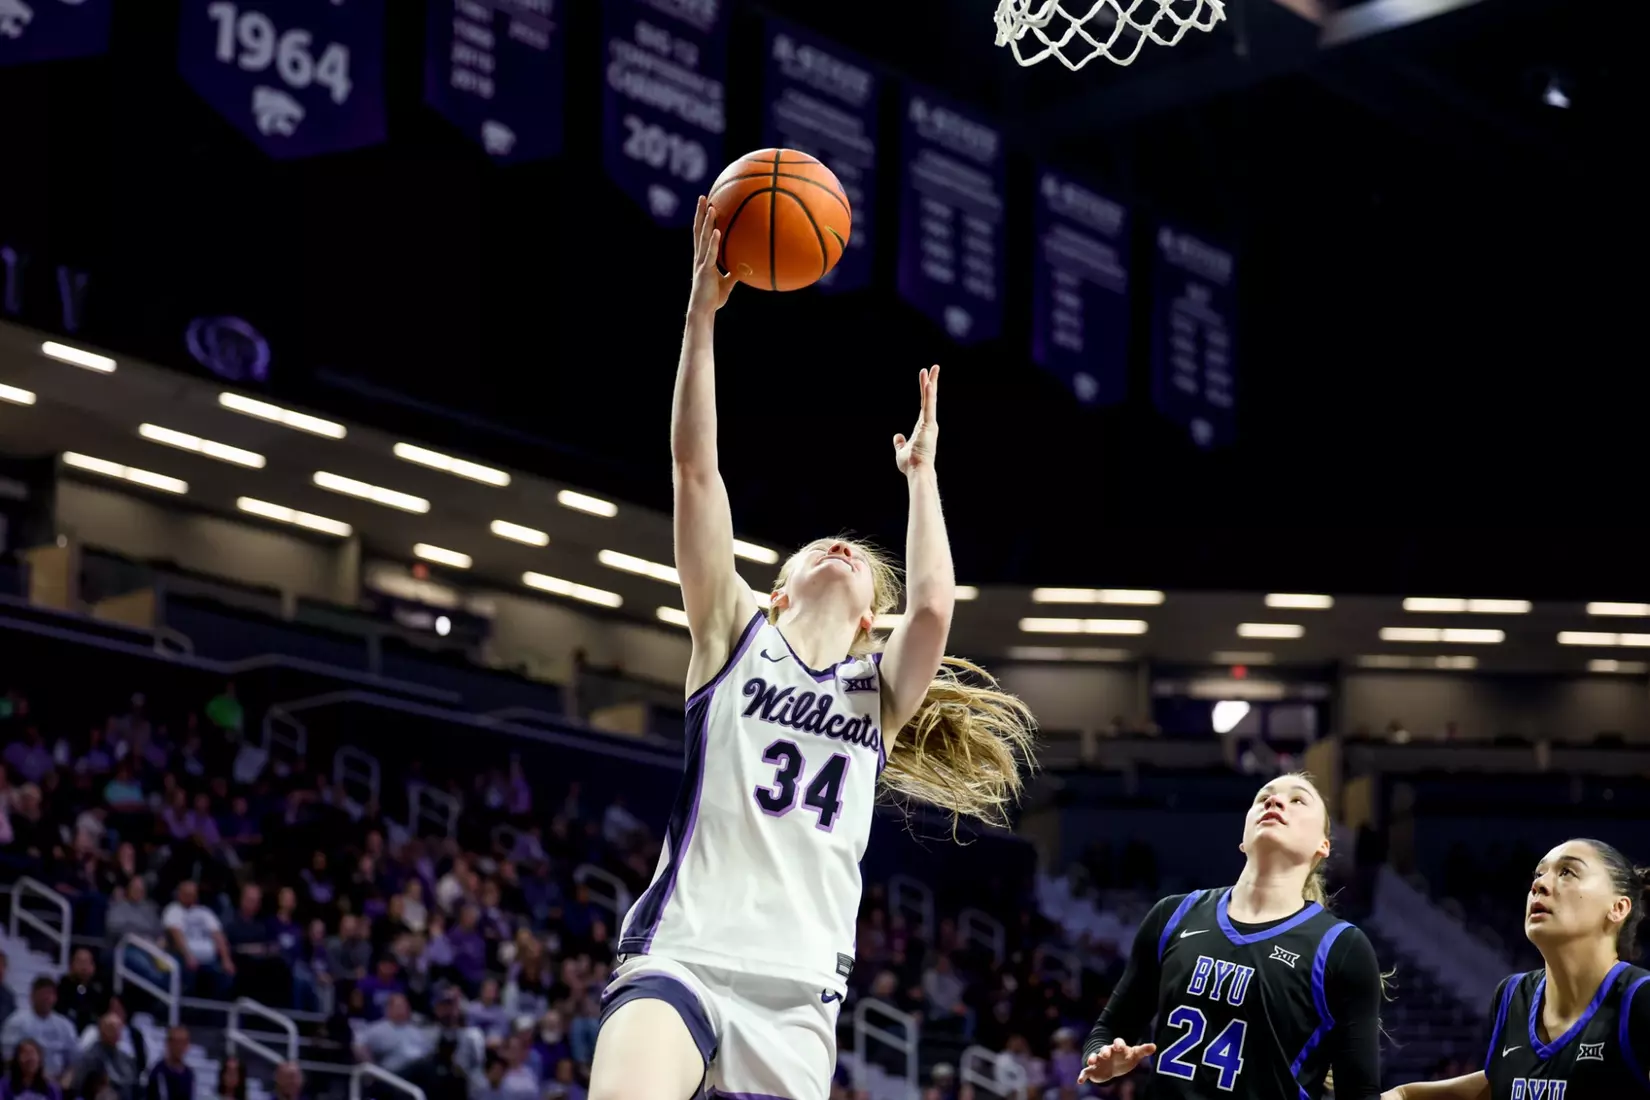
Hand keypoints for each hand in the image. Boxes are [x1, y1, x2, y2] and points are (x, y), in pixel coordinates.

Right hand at [689, 196, 747, 314]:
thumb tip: (747, 268)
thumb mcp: (727, 283)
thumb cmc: (713, 298)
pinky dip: (713, 242)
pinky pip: (710, 253)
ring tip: (710, 207)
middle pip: (698, 230)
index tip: (706, 204)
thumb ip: (734, 273)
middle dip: (700, 213)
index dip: (702, 219)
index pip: (702, 233)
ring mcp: (701, 262)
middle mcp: (700, 256)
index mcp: (703, 257)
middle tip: (702, 196)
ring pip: (703, 238)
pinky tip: (716, 231)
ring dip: (706, 222)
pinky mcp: (704, 270)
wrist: (703, 310)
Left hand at [892, 365, 939, 475]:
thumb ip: (900, 442)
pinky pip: (928, 407)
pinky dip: (929, 395)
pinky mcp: (929, 425)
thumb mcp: (901, 450)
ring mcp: (930, 424)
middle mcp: (928, 424)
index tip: (927, 380)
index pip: (925, 405)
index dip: (925, 392)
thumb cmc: (911, 464)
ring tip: (933, 368)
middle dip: (931, 382)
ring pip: (930, 399)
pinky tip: (929, 383)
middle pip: (929, 398)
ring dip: (931, 383)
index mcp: (923, 428)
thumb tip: (898, 436)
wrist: (917, 471)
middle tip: (934, 367)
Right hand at [1077, 1039, 1156, 1084]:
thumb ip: (1143, 1050)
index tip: (1121, 1047)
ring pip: (1094, 1057)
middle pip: (1104, 1049)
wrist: (1110, 1063)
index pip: (1118, 1042)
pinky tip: (1080, 1081)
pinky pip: (1086, 1071)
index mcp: (1117, 1047)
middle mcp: (1106, 1051)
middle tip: (1105, 1054)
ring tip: (1091, 1061)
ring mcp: (1098, 1060)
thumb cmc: (1124, 1058)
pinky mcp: (1092, 1069)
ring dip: (1092, 1058)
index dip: (1119, 1044)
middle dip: (1104, 1051)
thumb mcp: (1133, 1054)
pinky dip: (1082, 1075)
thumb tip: (1154, 1046)